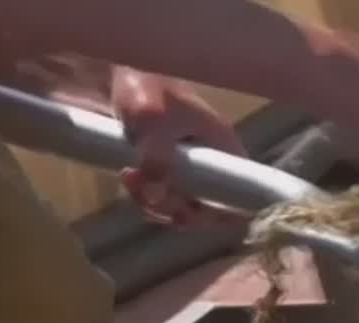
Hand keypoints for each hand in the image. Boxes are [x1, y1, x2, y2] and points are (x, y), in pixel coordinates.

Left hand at [111, 68, 247, 226]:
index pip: (243, 193)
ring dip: (153, 204)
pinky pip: (161, 199)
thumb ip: (157, 159)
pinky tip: (127, 177)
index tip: (192, 212)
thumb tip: (157, 198)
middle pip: (209, 209)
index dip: (225, 213)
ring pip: (181, 207)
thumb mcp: (151, 120)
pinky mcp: (165, 171)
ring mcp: (189, 168)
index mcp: (222, 147)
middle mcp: (212, 162)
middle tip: (151, 196)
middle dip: (177, 210)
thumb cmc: (144, 88)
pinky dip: (143, 197)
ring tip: (130, 178)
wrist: (114, 72)